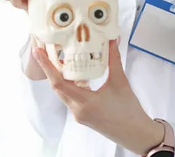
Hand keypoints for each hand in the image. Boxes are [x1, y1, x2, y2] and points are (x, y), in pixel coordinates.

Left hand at [32, 39, 164, 155]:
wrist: (136, 133)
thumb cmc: (129, 112)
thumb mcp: (120, 82)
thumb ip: (113, 60)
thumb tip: (110, 41)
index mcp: (84, 102)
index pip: (58, 82)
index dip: (47, 66)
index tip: (38, 52)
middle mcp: (77, 110)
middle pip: (57, 87)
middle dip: (49, 68)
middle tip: (45, 51)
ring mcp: (79, 114)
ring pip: (63, 92)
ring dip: (59, 76)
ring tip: (59, 59)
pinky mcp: (83, 115)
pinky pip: (71, 97)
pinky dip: (70, 84)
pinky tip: (76, 74)